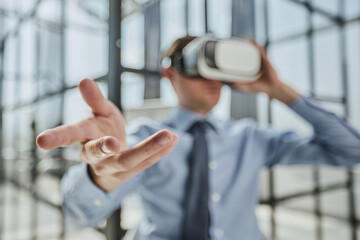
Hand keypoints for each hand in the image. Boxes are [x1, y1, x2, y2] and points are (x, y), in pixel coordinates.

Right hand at [36, 79, 177, 190]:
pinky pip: (147, 162)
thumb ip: (95, 99)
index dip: (56, 138)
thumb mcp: (98, 114)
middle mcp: (96, 156)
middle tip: (114, 141)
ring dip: (150, 148)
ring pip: (130, 160)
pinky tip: (175, 138)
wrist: (112, 157)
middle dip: (105, 148)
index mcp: (84, 138)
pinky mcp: (131, 172)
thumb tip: (84, 79)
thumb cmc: (101, 131)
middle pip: (99, 154)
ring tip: (169, 135)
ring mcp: (114, 166)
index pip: (69, 136)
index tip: (41, 142)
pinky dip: (161, 151)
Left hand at [231, 41, 299, 104]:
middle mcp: (256, 63)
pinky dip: (258, 47)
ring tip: (243, 39)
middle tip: (236, 42)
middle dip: (243, 46)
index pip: (242, 59)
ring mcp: (261, 61)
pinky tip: (254, 42)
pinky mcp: (266, 61)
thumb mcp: (247, 87)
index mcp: (250, 69)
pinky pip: (262, 52)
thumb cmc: (260, 88)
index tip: (231, 49)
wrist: (272, 89)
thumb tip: (231, 81)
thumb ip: (240, 85)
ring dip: (250, 44)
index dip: (237, 54)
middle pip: (248, 52)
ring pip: (255, 50)